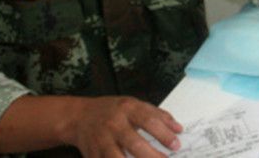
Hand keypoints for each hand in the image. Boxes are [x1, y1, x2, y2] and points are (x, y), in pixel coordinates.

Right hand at [65, 96, 182, 157]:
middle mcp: (114, 124)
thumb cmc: (113, 111)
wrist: (80, 116)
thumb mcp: (136, 105)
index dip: (164, 134)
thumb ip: (158, 115)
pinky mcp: (93, 154)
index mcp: (127, 109)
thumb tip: (179, 129)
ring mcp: (101, 141)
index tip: (176, 145)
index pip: (149, 121)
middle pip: (134, 143)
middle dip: (152, 156)